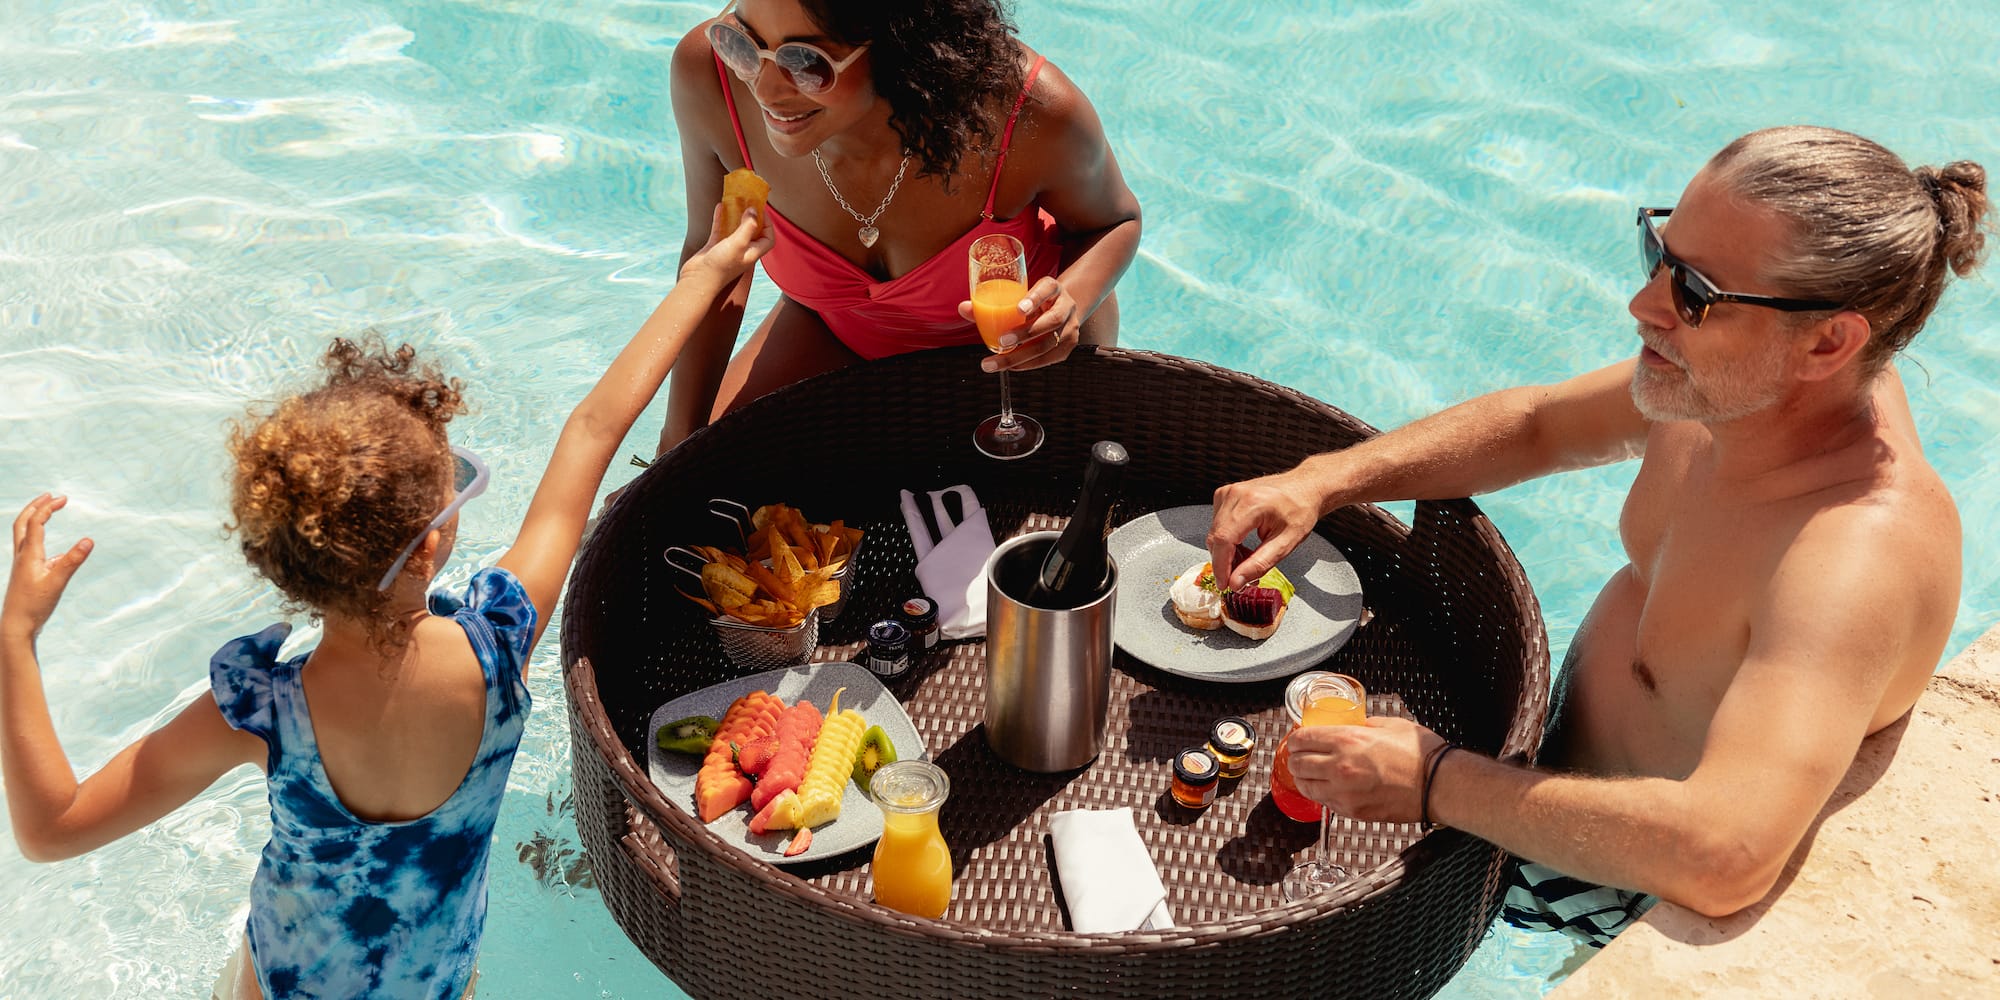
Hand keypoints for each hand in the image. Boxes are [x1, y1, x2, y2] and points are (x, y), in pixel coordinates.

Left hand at [5, 494, 93, 639]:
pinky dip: (40, 541)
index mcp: (29, 554)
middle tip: (50, 496)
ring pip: (23, 536)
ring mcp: (22, 565)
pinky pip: (30, 551)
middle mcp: (22, 556)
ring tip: (48, 514)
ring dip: (34, 520)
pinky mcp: (25, 574)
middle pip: (23, 523)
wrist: (16, 626)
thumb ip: (73, 560)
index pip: (35, 522)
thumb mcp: (58, 582)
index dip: (48, 508)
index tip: (63, 499)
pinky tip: (56, 554)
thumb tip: (89, 540)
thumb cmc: (34, 605)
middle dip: (36, 507)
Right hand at [680, 205, 775, 289]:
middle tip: (749, 202)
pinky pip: (720, 229)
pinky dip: (720, 218)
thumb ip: (748, 226)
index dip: (768, 224)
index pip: (768, 238)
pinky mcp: (714, 247)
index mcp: (753, 253)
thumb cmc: (721, 266)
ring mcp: (728, 249)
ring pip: (735, 229)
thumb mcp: (739, 243)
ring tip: (736, 201)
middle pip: (752, 232)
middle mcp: (742, 251)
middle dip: (752, 217)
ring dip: (736, 215)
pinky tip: (720, 206)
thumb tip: (753, 210)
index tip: (761, 210)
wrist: (698, 280)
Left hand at [962, 275, 1082, 371]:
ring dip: (1022, 355)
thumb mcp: (1016, 297)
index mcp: (1053, 287)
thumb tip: (963, 308)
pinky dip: (1028, 364)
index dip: (1035, 298)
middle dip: (1026, 333)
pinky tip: (1011, 367)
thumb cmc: (1030, 303)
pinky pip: (1049, 358)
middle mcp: (1066, 306)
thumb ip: (989, 303)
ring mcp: (1071, 326)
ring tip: (997, 362)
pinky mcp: (1069, 345)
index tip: (1019, 309)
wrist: (1059, 309)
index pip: (1047, 288)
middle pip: (1051, 320)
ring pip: (1049, 343)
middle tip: (1002, 341)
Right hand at [1206, 472, 1320, 589]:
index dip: (1221, 566)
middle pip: (1216, 538)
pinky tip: (1243, 545)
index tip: (1225, 585)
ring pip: (1215, 533)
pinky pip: (1217, 525)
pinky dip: (1227, 540)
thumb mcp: (1286, 543)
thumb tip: (1235, 582)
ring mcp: (1227, 493)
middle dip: (1225, 563)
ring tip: (1249, 558)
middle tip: (1243, 577)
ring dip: (1227, 552)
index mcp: (1251, 503)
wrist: (1304, 488)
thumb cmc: (1300, 510)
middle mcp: (1235, 494)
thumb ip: (1259, 564)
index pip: (1223, 539)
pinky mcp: (1224, 495)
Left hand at [1286, 716, 1445, 823]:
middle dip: (1295, 758)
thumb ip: (1363, 724)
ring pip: (1305, 786)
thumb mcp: (1388, 725)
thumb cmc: (1420, 755)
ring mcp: (1344, 792)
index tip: (1298, 738)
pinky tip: (1329, 787)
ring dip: (1303, 777)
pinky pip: (1324, 802)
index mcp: (1346, 740)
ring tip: (1310, 773)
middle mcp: (1339, 767)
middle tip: (1300, 755)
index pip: (1302, 739)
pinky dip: (1321, 794)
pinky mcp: (1352, 811)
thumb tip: (1351, 724)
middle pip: (1296, 763)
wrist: (1439, 785)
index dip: (1296, 738)